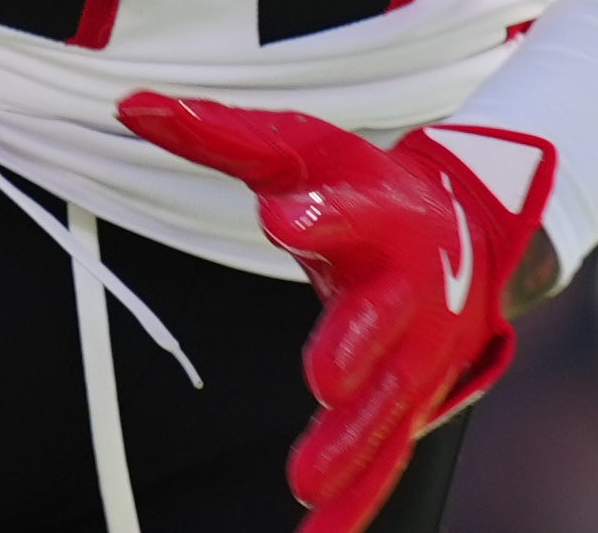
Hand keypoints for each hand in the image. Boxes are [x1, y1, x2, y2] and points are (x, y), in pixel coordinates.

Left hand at [119, 92, 553, 532]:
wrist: (467, 234)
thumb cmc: (367, 189)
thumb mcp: (302, 149)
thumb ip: (220, 134)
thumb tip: (130, 105)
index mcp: (377, 212)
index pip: (347, 207)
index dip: (319, 213)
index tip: (284, 217)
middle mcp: (404, 288)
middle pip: (381, 319)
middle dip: (356, 346)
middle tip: (325, 375)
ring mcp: (413, 354)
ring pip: (386, 406)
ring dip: (351, 446)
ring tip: (306, 482)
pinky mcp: (411, 405)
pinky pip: (386, 463)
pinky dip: (358, 506)